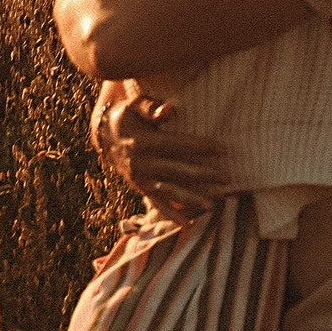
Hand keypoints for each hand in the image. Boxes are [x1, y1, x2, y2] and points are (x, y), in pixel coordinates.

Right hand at [91, 80, 225, 219]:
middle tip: (227, 178)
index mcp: (142, 142)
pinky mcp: (140, 188)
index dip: (201, 147)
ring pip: (171, 191)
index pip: (178, 145)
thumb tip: (168, 111)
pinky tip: (188, 225)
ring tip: (213, 206)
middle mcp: (141, 164)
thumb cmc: (126, 116)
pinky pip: (157, 204)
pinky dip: (172, 215)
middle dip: (204, 175)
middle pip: (178, 170)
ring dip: (192, 199)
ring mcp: (141, 179)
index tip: (223, 149)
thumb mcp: (134, 105)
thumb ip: (150, 107)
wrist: (104, 136)